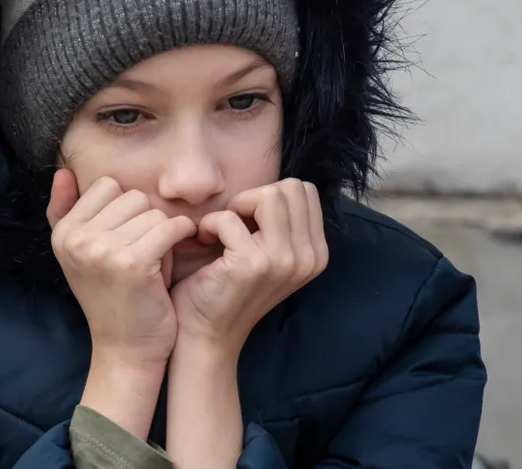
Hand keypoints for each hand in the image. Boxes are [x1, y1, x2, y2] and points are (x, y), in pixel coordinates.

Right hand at [47, 170, 196, 367]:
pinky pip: (170, 227)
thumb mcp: (80, 254)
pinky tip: (175, 257)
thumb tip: (62, 171)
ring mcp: (102, 250)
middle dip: (144, 222)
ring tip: (152, 263)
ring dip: (162, 234)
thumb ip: (66, 211)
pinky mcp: (133, 263)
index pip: (106, 186)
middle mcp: (77, 239)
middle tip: (140, 255)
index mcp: (63, 233)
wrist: (126, 349)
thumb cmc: (111, 297)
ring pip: (153, 212)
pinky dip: (181, 237)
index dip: (125, 210)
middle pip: (132, 197)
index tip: (126, 239)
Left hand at [170, 178, 327, 354]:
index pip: (304, 192)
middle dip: (254, 198)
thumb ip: (281, 224)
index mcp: (316, 253)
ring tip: (222, 231)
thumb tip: (274, 187)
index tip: (248, 222)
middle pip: (290, 188)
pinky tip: (204, 243)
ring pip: (270, 195)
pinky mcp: (253, 264)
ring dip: (236, 207)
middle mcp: (308, 257)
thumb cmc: (230, 288)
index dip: (268, 198)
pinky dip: (210, 224)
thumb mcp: (270, 254)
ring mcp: (283, 261)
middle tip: (234, 224)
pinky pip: (229, 217)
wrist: (207, 334)